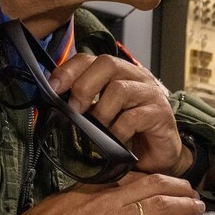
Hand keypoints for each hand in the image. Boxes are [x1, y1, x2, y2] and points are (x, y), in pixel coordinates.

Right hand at [7, 176, 202, 214]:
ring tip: (199, 208)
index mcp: (92, 189)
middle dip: (177, 186)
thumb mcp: (58, 206)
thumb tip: (88, 205)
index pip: (130, 177)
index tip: (166, 180)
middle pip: (152, 184)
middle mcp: (108, 199)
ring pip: (160, 205)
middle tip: (193, 190)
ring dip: (184, 205)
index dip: (153, 178)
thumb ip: (79, 202)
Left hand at [47, 51, 188, 175]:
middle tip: (75, 110)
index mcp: (118, 73)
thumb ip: (85, 106)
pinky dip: (117, 131)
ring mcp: (150, 94)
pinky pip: (133, 118)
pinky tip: (114, 142)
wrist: (160, 156)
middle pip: (107, 64)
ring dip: (101, 112)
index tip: (54, 88)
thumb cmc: (129, 134)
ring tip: (96, 130)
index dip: (68, 70)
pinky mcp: (161, 114)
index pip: (90, 58)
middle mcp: (136, 77)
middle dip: (84, 86)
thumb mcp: (102, 116)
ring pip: (119, 89)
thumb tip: (56, 105)